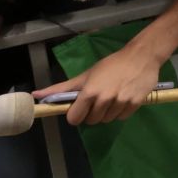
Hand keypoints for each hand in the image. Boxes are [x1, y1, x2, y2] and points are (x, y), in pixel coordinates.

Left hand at [36, 47, 165, 123]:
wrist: (141, 56)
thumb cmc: (111, 65)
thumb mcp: (86, 75)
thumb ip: (62, 88)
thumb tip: (36, 95)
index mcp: (89, 92)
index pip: (75, 118)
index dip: (76, 114)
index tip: (81, 108)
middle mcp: (104, 99)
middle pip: (92, 121)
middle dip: (93, 113)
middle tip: (99, 100)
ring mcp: (120, 102)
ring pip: (107, 120)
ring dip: (107, 113)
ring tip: (112, 98)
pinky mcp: (135, 104)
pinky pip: (122, 117)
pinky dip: (121, 111)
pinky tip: (123, 99)